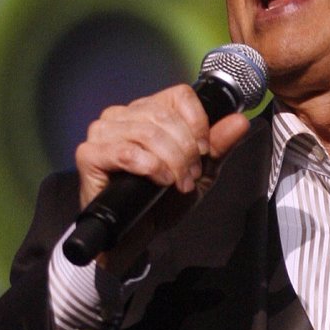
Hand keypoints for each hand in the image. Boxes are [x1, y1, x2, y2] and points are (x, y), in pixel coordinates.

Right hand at [73, 84, 249, 270]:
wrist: (138, 235)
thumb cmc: (163, 201)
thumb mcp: (201, 172)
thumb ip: (219, 146)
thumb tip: (240, 121)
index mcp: (149, 110)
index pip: (180, 95)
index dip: (198, 123)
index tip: (203, 151)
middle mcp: (123, 115)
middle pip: (165, 115)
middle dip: (186, 150)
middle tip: (190, 176)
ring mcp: (102, 132)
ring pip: (147, 132)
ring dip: (171, 161)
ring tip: (176, 182)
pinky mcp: (89, 154)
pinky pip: (125, 151)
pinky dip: (150, 167)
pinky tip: (159, 181)